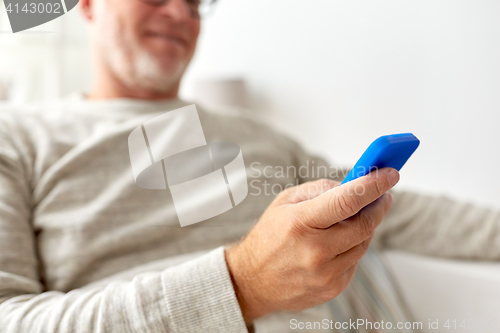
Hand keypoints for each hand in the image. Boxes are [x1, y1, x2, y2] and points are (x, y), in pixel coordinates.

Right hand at [225, 167, 399, 322]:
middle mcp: (314, 251)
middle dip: (378, 206)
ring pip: (363, 243)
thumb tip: (354, 185)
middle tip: (382, 194)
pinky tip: (336, 244)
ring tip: (350, 219)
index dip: (373, 185)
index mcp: (299, 223)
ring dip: (363, 227)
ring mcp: (324, 274)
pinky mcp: (332, 288)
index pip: (347, 201)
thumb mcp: (285, 202)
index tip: (390, 174)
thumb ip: (321, 190)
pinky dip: (351, 248)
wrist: (252, 281)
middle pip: (364, 224)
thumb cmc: (269, 236)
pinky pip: (355, 262)